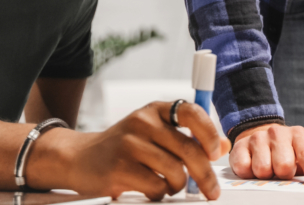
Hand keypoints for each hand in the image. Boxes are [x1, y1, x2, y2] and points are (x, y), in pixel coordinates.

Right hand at [29, 100, 228, 199]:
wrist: (80, 157)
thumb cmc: (125, 146)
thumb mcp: (154, 133)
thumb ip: (187, 136)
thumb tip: (223, 145)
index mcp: (155, 109)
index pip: (191, 111)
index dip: (210, 132)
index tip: (217, 152)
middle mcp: (143, 122)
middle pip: (189, 149)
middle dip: (205, 175)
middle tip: (211, 190)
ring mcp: (130, 144)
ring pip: (175, 171)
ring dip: (177, 185)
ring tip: (168, 185)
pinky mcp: (120, 168)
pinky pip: (156, 187)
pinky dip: (160, 194)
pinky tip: (150, 189)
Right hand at [229, 123, 303, 184]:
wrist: (264, 138)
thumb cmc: (293, 150)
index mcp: (299, 135)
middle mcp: (278, 133)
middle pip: (283, 165)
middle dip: (285, 175)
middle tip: (284, 173)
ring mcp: (257, 139)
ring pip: (263, 168)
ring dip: (267, 176)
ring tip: (270, 170)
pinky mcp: (240, 147)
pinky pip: (243, 167)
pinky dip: (249, 173)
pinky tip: (254, 168)